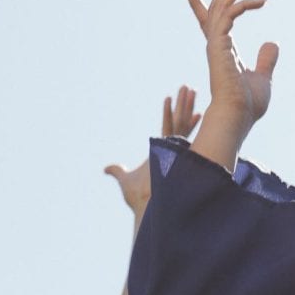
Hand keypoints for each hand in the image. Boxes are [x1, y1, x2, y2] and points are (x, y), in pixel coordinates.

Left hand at [105, 86, 202, 215]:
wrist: (145, 206)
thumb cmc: (138, 197)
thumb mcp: (124, 180)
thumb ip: (117, 172)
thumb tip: (107, 169)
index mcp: (161, 152)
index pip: (170, 129)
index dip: (175, 115)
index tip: (177, 101)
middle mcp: (170, 148)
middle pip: (179, 122)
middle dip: (184, 105)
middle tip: (188, 88)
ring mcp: (173, 149)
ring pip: (179, 122)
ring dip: (184, 105)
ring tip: (188, 88)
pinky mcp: (171, 152)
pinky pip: (173, 129)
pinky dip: (173, 115)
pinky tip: (176, 102)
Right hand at [185, 0, 278, 139]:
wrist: (237, 117)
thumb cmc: (246, 104)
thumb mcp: (262, 77)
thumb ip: (266, 60)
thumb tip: (272, 43)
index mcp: (221, 49)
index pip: (211, 20)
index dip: (201, 3)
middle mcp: (215, 43)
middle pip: (218, 5)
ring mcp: (216, 43)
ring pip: (223, 5)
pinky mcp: (219, 44)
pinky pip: (229, 15)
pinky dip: (244, 5)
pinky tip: (261, 1)